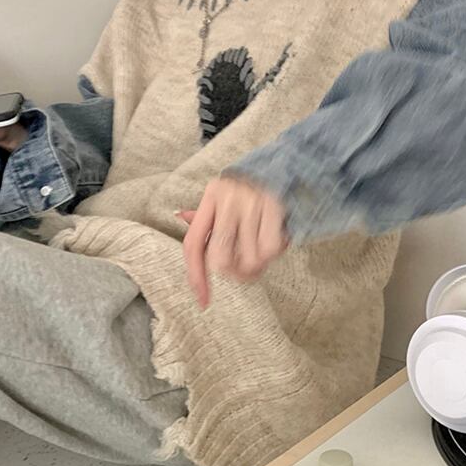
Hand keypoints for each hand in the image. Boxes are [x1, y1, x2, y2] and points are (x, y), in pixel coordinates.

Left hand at [177, 175, 289, 309]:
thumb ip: (204, 214)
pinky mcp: (274, 207)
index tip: (203, 301)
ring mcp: (251, 202)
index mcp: (211, 196)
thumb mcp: (222, 196)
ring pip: (249, 260)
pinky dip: (274, 253)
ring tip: (262, 249)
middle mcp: (228, 199)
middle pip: (220, 260)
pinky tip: (276, 241)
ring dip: (258, 264)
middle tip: (244, 268)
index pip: (194, 244)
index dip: (196, 276)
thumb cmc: (249, 187)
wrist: (285, 165)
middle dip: (234, 273)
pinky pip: (270, 250)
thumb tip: (180, 216)